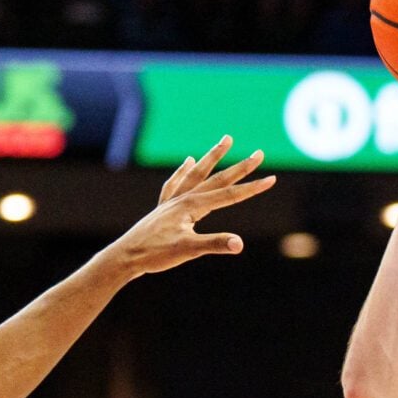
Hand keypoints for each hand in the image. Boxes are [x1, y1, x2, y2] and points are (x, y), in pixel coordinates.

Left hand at [100, 136, 275, 277]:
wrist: (125, 256)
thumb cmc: (155, 254)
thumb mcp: (188, 250)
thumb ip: (214, 244)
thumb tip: (240, 244)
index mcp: (193, 206)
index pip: (230, 195)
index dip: (253, 188)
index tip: (273, 179)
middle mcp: (184, 198)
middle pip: (218, 178)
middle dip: (241, 167)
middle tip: (260, 153)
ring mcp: (173, 201)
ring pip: (198, 173)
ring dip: (213, 157)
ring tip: (226, 141)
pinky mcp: (163, 208)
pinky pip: (176, 183)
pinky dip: (184, 172)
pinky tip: (188, 162)